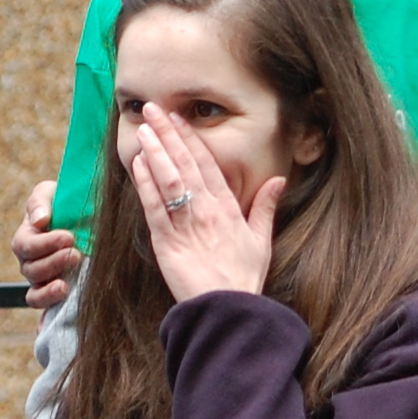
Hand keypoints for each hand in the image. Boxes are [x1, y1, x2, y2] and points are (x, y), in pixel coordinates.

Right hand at [12, 179, 82, 308]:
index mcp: (26, 238)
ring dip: (50, 290)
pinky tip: (58, 320)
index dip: (45, 244)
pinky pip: (45, 313)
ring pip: (35, 295)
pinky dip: (46, 321)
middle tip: (75, 255)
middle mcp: (31, 263)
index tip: (68, 237)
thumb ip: (40, 202)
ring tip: (67, 284)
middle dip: (53, 263)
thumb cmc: (65, 202)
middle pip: (31, 271)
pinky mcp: (56, 297)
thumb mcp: (51, 193)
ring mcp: (43, 283)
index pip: (25, 246)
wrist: (88, 217)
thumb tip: (39, 221)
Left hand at [129, 104, 278, 303]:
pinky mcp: (167, 241)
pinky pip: (154, 206)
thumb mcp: (261, 241)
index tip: (178, 119)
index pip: (207, 164)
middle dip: (168, 135)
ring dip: (154, 151)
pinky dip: (145, 183)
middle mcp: (206, 210)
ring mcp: (186, 224)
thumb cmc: (243, 278)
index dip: (190, 139)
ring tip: (142, 128)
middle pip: (184, 164)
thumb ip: (265, 207)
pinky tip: (138, 163)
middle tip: (153, 110)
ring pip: (168, 179)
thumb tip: (279, 180)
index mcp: (228, 207)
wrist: (226, 308)